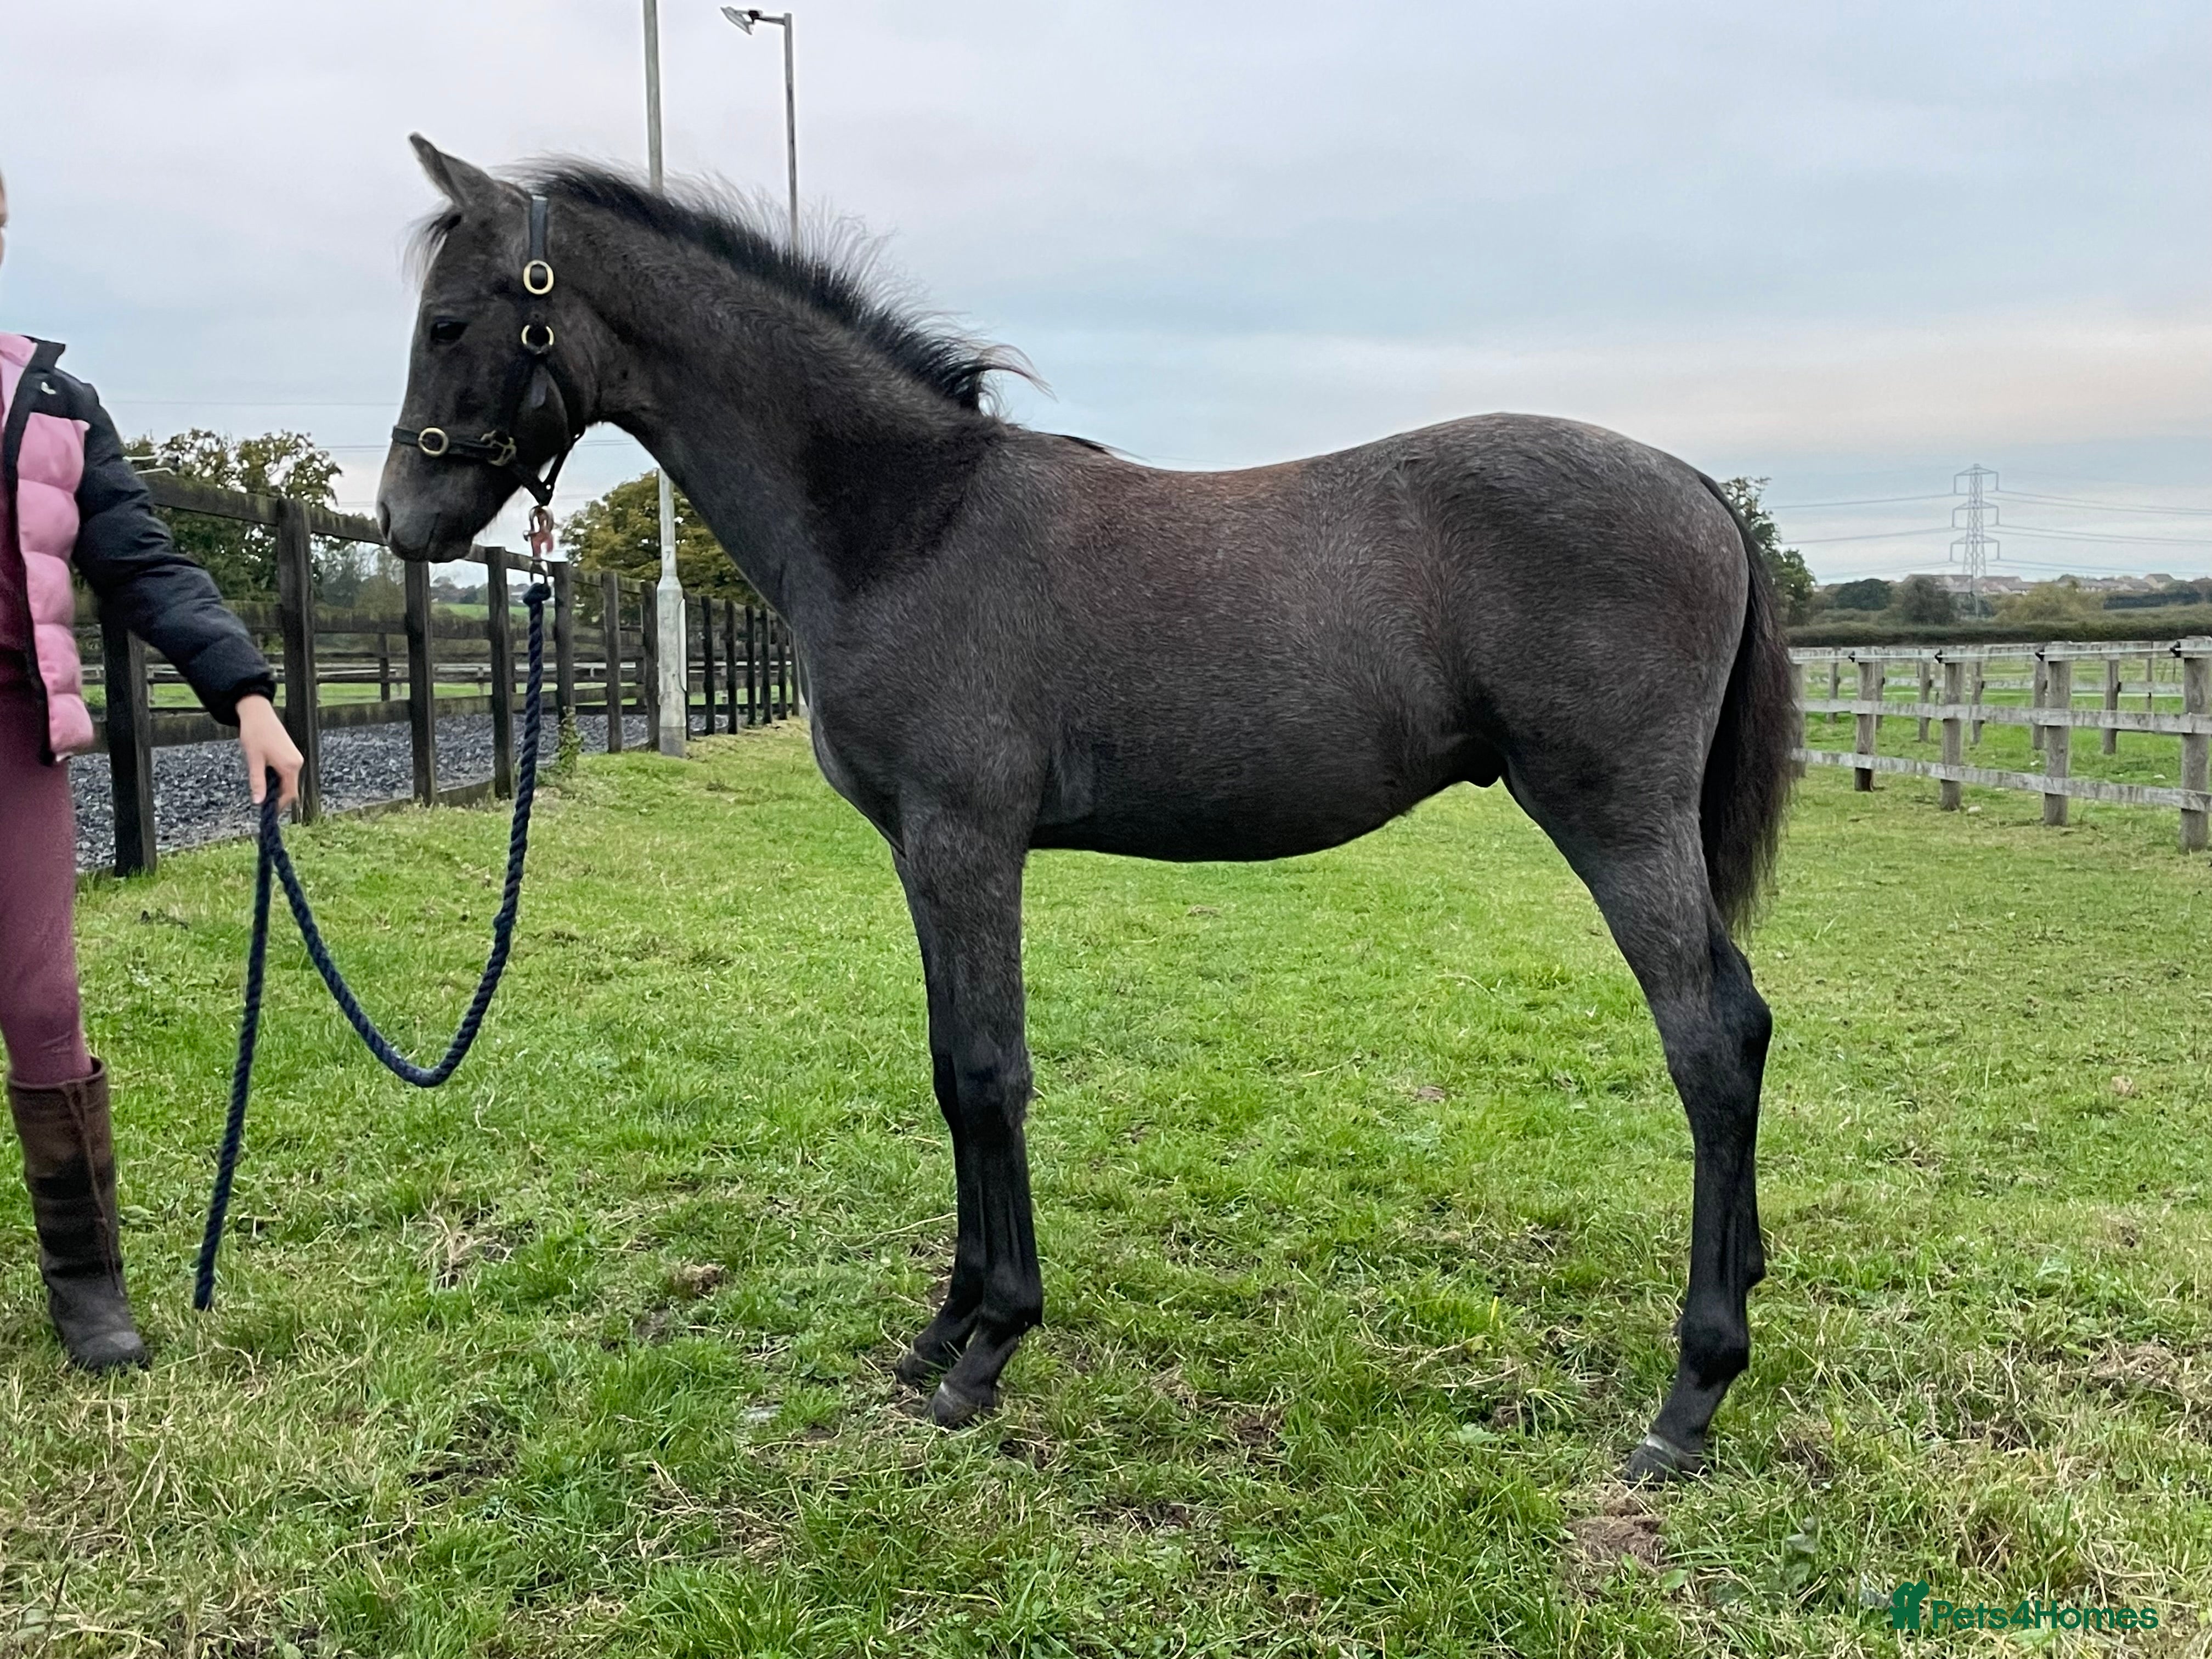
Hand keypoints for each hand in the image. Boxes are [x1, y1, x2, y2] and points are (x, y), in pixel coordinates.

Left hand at [236, 695, 303, 810]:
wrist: (258, 713)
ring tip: (260, 783)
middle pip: (290, 788)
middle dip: (277, 796)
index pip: (289, 794)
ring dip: (276, 786)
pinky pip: (287, 772)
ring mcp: (295, 758)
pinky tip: (264, 772)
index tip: (266, 810)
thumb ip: (257, 782)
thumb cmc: (255, 733)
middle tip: (260, 798)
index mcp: (289, 766)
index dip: (279, 805)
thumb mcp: (254, 760)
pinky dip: (277, 777)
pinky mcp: (291, 754)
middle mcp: (297, 763)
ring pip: (288, 780)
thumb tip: (258, 802)